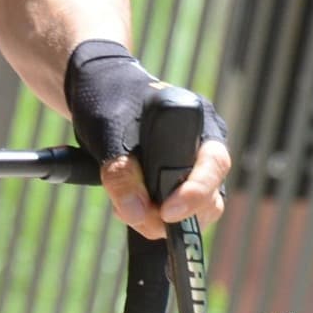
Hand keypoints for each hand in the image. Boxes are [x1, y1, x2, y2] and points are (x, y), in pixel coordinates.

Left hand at [65, 41, 229, 241]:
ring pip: (195, 211)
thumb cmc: (107, 100)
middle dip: (175, 215)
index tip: (166, 211)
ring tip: (123, 208)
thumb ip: (119, 170)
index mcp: (200, 122)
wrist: (98, 92)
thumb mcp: (106, 129)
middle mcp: (204, 147)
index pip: (214, 163)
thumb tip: (136, 214)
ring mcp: (194, 168)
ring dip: (159, 219)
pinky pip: (176, 213)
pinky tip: (127, 208)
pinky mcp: (177, 184)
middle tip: (136, 215)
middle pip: (210, 197)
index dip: (195, 192)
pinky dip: (152, 217)